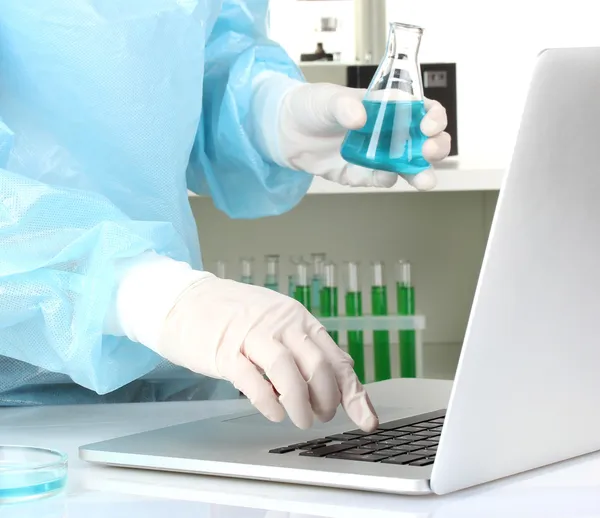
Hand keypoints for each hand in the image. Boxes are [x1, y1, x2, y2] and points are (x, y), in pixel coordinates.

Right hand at [157, 276, 378, 430]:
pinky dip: (268, 403)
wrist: (185, 300)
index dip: (353, 393)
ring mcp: (252, 336)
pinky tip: (273, 413)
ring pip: (288, 373)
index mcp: (297, 318)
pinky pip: (253, 382)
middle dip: (328, 400)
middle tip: (323, 416)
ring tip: (302, 420)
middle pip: (318, 366)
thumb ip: (305, 344)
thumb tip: (339, 373)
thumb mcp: (277, 321)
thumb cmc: (233, 315)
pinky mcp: (225, 352)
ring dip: (300, 405)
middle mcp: (280, 324)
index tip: (367, 419)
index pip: (336, 358)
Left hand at [278, 83, 450, 189]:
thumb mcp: (326, 98)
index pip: (424, 110)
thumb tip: (359, 117)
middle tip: (428, 151)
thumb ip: (343, 105)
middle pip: (427, 141)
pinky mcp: (364, 173)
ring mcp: (380, 155)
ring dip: (421, 173)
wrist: (287, 132)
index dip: (434, 117)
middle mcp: (391, 132)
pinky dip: (385, 179)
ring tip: (423, 180)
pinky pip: (381, 179)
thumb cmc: (312, 106)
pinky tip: (383, 175)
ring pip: (411, 166)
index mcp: (390, 106)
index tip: (428, 124)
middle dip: (436, 148)